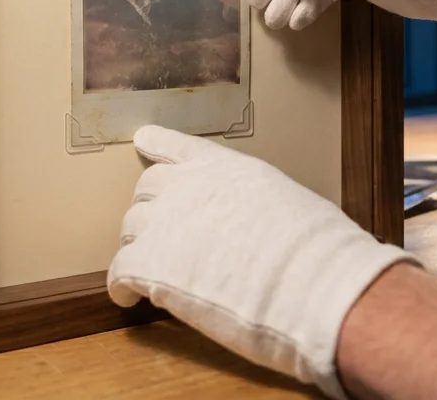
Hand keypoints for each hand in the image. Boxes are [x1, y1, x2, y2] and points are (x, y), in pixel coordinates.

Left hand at [107, 126, 411, 398]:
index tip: (143, 140)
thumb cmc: (318, 252)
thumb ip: (255, 203)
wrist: (311, 285)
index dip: (157, 144)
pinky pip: (119, 273)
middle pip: (147, 192)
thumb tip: (255, 223)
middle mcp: (186, 187)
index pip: (178, 147)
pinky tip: (128, 297)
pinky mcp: (150, 266)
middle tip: (166, 237)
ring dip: (139, 248)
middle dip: (153, 212)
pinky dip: (121, 286)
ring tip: (152, 271)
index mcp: (224, 168)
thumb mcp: (288, 201)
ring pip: (131, 230)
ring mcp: (164, 224)